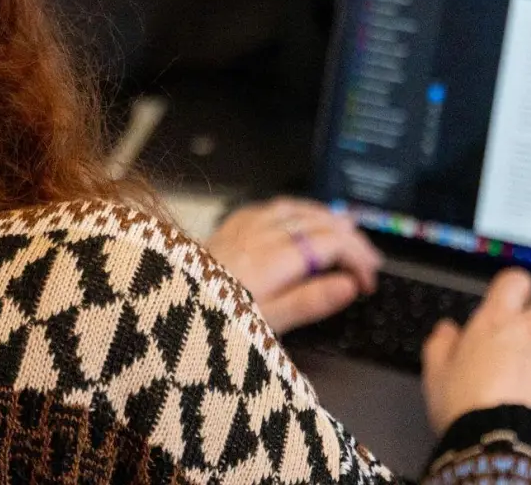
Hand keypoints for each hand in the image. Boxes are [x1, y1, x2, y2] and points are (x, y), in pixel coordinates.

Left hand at [205, 197, 383, 332]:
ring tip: (348, 233)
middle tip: (370, 260)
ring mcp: (244, 225)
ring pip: (299, 208)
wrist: (161, 308)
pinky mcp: (230, 225)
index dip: (357, 258)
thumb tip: (349, 285)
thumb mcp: (266, 322)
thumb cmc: (211, 320)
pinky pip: (274, 207)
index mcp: (274, 259)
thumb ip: (310, 301)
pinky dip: (300, 211)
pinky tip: (303, 220)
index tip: (369, 281)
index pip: (332, 244)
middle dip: (351, 239)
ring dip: (329, 219)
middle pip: (320, 223)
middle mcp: (261, 234)